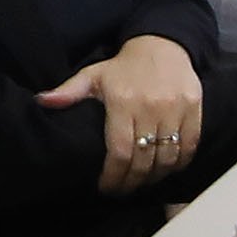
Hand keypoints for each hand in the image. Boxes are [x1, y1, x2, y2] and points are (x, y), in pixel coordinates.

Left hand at [46, 34, 221, 186]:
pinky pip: (189, 147)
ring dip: (155, 177)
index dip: (114, 176)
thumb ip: (69, 92)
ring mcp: (175, 109)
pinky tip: (166, 169)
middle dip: (132, 182)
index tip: (107, 188)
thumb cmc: (124, 67)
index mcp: (123, 101)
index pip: (121, 151)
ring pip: (167, 158)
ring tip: (143, 183)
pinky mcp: (194, 109)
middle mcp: (151, 107)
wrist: (163, 45)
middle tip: (123, 191)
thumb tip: (42, 102)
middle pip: (144, 160)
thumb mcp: (93, 75)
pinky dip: (178, 164)